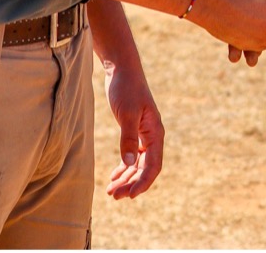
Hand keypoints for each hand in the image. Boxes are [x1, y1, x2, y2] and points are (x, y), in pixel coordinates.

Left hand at [102, 59, 164, 199]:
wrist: (122, 70)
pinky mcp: (133, 130)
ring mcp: (143, 134)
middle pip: (144, 168)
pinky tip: (114, 176)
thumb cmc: (126, 89)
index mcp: (155, 133)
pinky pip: (131, 155)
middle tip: (114, 196)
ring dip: (126, 178)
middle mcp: (152, 136)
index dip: (143, 182)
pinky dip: (123, 167)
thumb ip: (128, 139)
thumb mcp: (127, 114)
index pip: (153, 165)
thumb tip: (129, 164)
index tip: (130, 196)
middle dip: (131, 183)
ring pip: (137, 164)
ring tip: (111, 191)